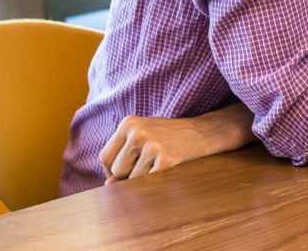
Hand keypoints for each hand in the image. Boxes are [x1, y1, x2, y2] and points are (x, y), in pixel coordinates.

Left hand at [100, 104, 253, 181]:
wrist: (203, 132)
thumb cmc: (168, 137)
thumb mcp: (143, 138)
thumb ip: (123, 157)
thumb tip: (107, 185)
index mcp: (128, 123)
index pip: (105, 157)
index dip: (112, 171)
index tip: (125, 172)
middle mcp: (137, 132)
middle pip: (116, 170)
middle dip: (127, 177)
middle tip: (147, 167)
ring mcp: (152, 145)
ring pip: (131, 180)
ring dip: (142, 181)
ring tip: (157, 166)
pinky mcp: (166, 160)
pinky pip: (148, 183)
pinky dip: (154, 184)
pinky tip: (165, 172)